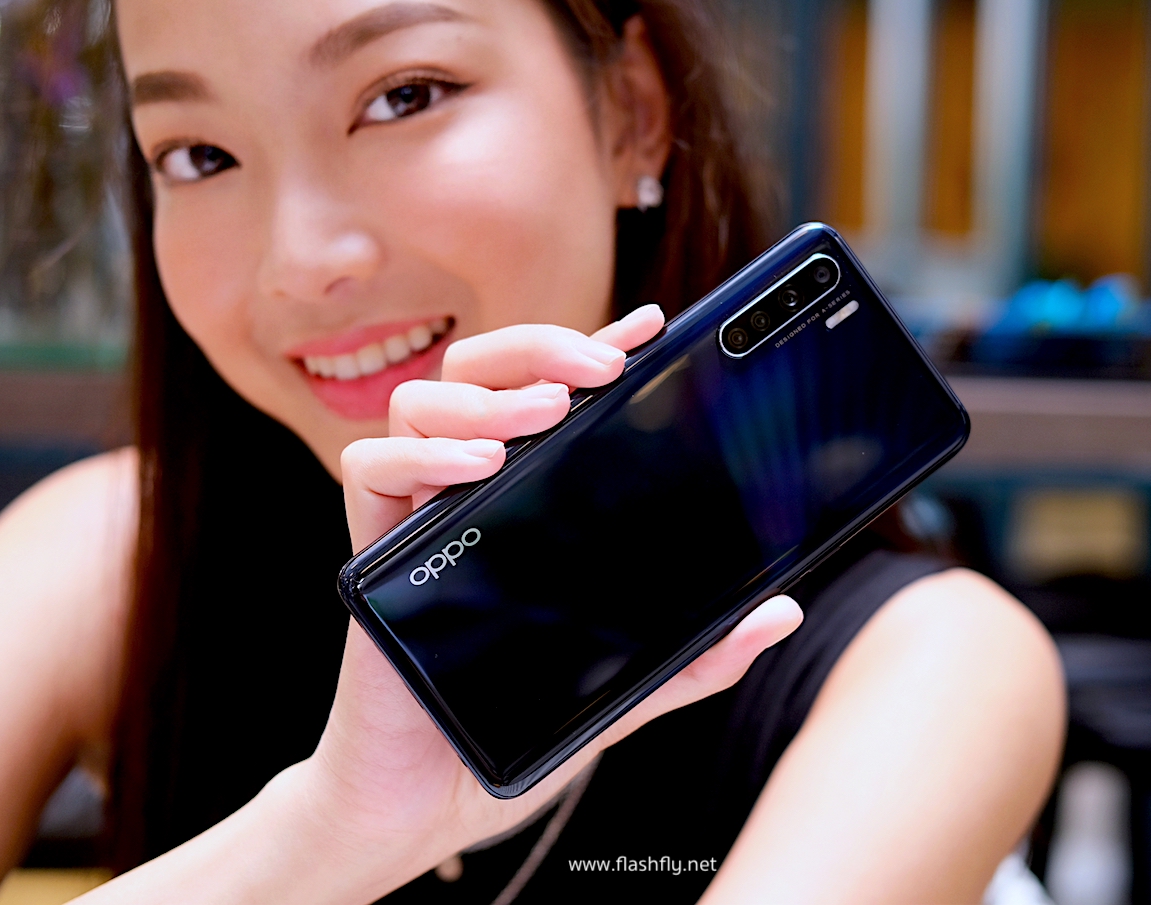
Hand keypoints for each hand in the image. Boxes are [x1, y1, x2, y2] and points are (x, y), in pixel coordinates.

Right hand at [312, 305, 802, 896]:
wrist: (426, 805)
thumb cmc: (512, 732)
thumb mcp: (625, 687)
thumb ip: (696, 654)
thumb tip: (781, 612)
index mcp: (521, 504)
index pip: (552, 396)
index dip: (593, 347)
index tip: (652, 327)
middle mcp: (463, 494)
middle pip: (480, 370)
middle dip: (540, 347)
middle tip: (602, 365)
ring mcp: (414, 519)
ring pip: (422, 403)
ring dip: (485, 392)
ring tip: (545, 413)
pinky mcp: (369, 554)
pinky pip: (369, 470)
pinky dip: (419, 455)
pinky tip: (476, 466)